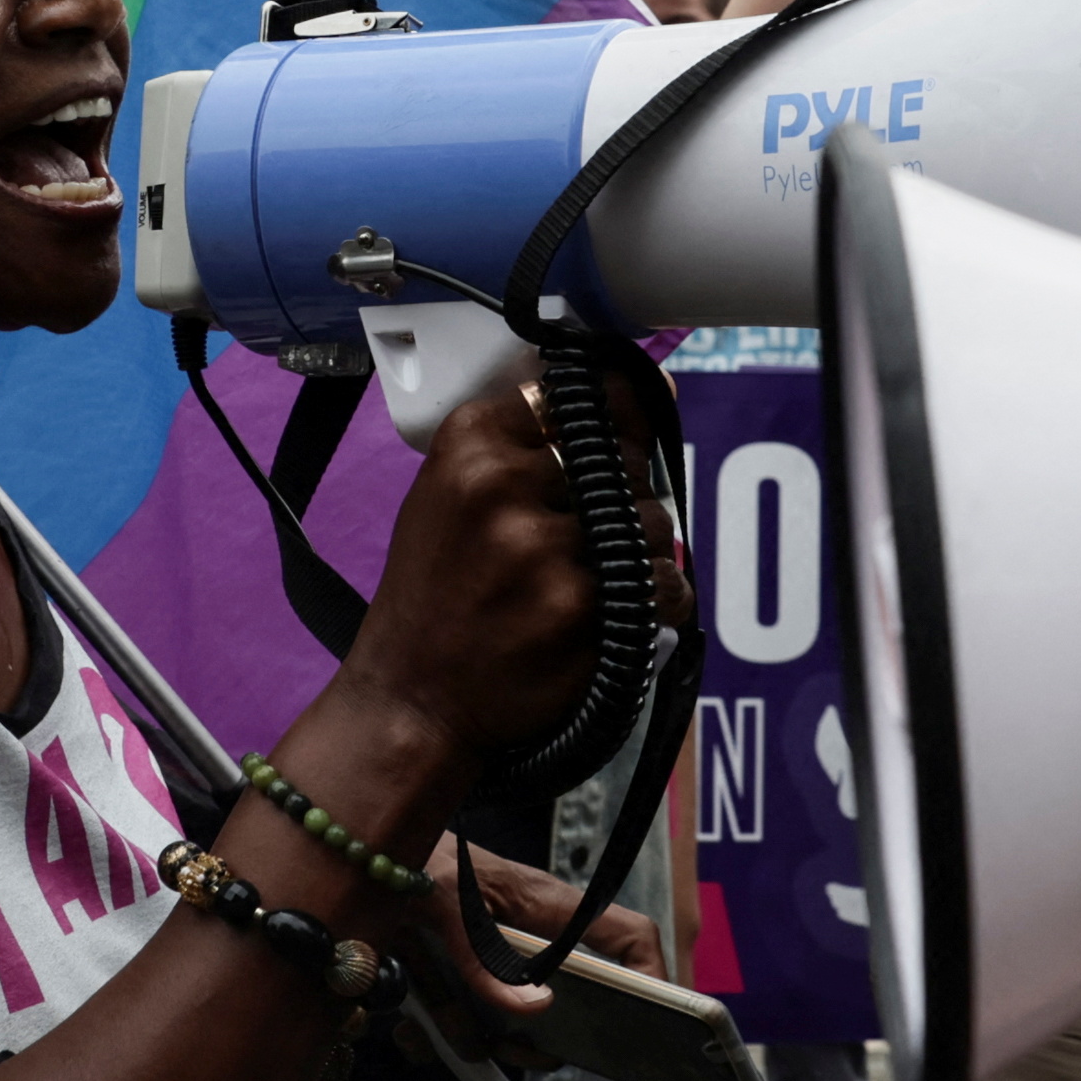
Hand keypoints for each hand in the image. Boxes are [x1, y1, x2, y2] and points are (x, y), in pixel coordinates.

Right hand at [333, 385, 631, 780]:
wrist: (413, 697)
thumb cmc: (438, 590)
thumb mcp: (452, 490)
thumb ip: (528, 440)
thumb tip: (644, 383)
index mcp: (470, 441)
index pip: (581, 397)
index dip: (613, 423)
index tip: (617, 447)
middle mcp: (502, 484)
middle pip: (625, 459)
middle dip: (624, 496)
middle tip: (587, 537)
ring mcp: (543, 547)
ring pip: (653, 520)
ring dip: (643, 550)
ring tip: (596, 579)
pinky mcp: (580, 607)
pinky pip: (666, 581)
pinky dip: (661, 597)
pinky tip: (627, 610)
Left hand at [402, 842, 672, 1038]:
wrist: (360, 850)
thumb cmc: (414, 861)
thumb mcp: (444, 907)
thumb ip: (483, 964)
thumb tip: (539, 1011)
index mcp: (546, 909)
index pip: (627, 935)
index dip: (653, 973)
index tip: (656, 1017)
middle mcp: (528, 941)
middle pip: (564, 1005)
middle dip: (536, 1041)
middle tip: (521, 1054)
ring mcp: (493, 963)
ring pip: (503, 1026)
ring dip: (467, 1038)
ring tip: (431, 1024)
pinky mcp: (453, 981)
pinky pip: (454, 1029)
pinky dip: (428, 1039)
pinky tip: (406, 1031)